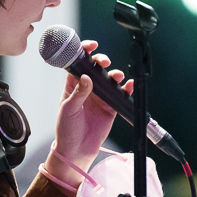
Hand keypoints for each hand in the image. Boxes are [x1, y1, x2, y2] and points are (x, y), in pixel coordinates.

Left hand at [43, 41, 131, 194]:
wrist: (77, 151)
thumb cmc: (67, 130)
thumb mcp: (68, 109)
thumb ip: (78, 93)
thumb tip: (86, 77)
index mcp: (73, 85)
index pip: (78, 64)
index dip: (84, 52)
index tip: (91, 46)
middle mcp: (87, 88)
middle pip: (96, 68)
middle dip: (102, 61)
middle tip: (104, 62)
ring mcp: (100, 97)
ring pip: (110, 79)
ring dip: (115, 74)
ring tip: (116, 76)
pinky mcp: (111, 107)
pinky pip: (121, 94)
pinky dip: (127, 88)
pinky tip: (129, 85)